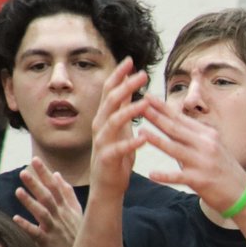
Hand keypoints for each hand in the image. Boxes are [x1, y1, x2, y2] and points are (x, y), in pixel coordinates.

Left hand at [13, 158, 82, 246]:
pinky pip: (37, 234)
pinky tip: (16, 218)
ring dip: (30, 203)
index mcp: (66, 208)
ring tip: (18, 191)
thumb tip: (57, 174)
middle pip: (48, 197)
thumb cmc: (77, 234)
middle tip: (24, 172)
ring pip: (43, 213)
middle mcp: (61, 216)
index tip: (35, 159)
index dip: (45, 173)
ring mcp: (55, 229)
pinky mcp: (49, 243)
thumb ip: (67, 192)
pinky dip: (27, 226)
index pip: (55, 187)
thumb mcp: (77, 211)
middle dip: (36, 184)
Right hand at [90, 58, 148, 194]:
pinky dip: (131, 142)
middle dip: (125, 86)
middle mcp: (100, 126)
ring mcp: (102, 142)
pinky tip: (144, 138)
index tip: (130, 60)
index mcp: (104, 117)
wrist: (107, 186)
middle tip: (143, 74)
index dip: (119, 75)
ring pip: (113, 121)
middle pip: (110, 100)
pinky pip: (119, 149)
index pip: (110, 90)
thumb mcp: (121, 129)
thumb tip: (130, 87)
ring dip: (130, 111)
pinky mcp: (107, 158)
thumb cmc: (117, 156)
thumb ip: (124, 109)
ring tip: (146, 102)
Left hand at [141, 96, 245, 214]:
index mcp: (208, 135)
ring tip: (141, 131)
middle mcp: (206, 145)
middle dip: (157, 116)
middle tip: (139, 104)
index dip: (163, 107)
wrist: (242, 193)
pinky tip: (151, 174)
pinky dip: (165, 176)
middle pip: (176, 129)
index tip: (147, 96)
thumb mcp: (213, 146)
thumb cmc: (223, 168)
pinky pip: (179, 177)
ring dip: (157, 140)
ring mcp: (203, 163)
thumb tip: (171, 120)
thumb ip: (193, 135)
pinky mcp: (201, 181)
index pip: (181, 118)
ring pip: (176, 149)